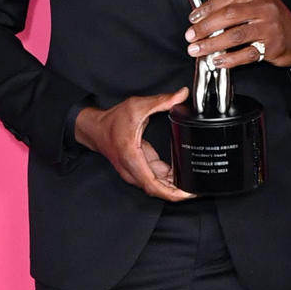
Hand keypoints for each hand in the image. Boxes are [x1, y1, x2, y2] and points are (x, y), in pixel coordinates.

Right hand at [75, 90, 193, 200]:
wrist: (95, 128)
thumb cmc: (112, 121)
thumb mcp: (138, 106)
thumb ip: (161, 101)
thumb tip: (181, 95)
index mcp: (132, 157)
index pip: (152, 185)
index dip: (171, 193)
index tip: (186, 194)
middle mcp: (132, 169)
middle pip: (156, 190)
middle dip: (176, 192)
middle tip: (195, 190)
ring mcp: (134, 171)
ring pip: (156, 186)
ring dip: (172, 187)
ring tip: (190, 184)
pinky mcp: (137, 169)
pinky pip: (154, 179)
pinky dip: (167, 180)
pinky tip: (179, 175)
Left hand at [186, 0, 290, 69]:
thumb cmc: (276, 21)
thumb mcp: (258, 4)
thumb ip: (235, 2)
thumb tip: (208, 4)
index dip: (207, 9)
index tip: (193, 18)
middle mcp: (264, 8)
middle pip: (228, 16)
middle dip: (205, 27)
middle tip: (191, 36)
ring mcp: (269, 27)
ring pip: (235, 35)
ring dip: (212, 44)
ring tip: (199, 50)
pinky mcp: (272, 46)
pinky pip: (246, 53)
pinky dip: (229, 59)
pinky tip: (218, 61)